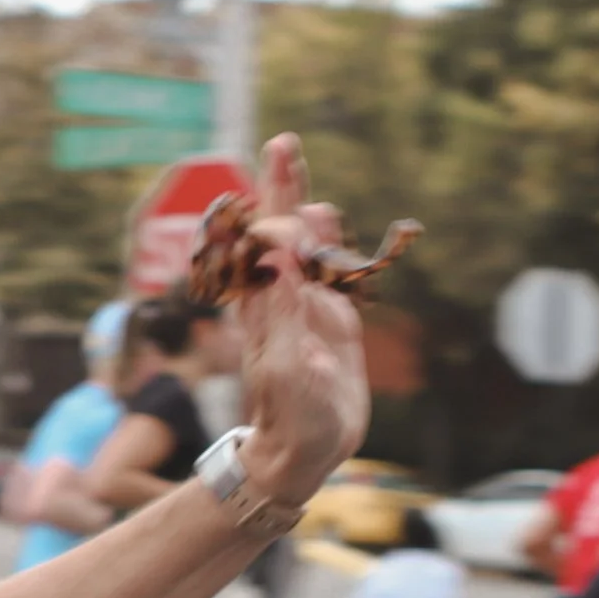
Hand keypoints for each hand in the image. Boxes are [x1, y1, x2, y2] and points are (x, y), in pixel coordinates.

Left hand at [229, 135, 369, 505]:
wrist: (302, 453)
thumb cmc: (291, 418)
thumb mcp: (288, 368)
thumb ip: (284, 314)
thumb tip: (278, 258)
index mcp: (267, 306)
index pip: (268, 238)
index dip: (275, 195)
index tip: (278, 152)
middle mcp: (282, 300)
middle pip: (283, 233)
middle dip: (284, 190)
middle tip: (284, 144)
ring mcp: (306, 310)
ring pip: (306, 250)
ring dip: (304, 215)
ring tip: (296, 174)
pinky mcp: (329, 324)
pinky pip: (330, 276)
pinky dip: (331, 248)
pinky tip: (327, 225)